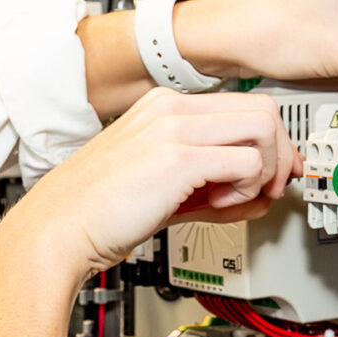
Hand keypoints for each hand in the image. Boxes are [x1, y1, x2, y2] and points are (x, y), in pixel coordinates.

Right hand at [0, 89, 298, 276]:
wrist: (57, 229)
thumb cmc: (98, 214)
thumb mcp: (166, 192)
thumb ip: (214, 189)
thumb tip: (260, 194)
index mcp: (163, 107)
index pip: (242, 107)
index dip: (270, 144)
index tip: (273, 175)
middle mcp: (170, 108)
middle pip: (263, 110)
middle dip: (280, 154)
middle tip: (270, 189)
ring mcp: (173, 127)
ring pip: (263, 127)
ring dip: (265, 170)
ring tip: (237, 198)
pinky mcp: (177, 156)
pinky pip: (248, 161)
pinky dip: (248, 189)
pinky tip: (219, 205)